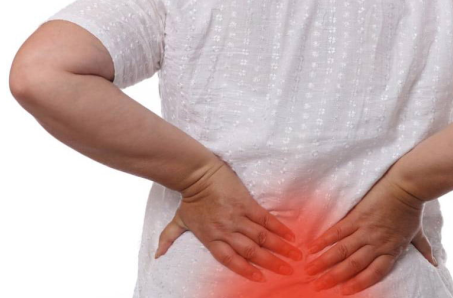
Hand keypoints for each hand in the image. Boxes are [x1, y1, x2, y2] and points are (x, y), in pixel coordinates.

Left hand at [154, 158, 303, 282]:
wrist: (196, 173)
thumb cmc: (188, 198)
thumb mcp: (178, 220)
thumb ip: (168, 238)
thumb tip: (157, 255)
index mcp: (211, 238)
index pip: (231, 259)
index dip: (246, 270)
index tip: (261, 279)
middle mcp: (226, 230)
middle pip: (251, 251)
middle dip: (271, 263)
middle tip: (287, 272)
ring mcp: (237, 216)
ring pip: (261, 236)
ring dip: (279, 247)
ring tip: (295, 256)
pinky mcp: (246, 202)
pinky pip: (265, 218)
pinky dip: (278, 227)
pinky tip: (290, 235)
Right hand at [303, 172, 437, 294]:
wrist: (407, 185)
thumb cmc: (412, 210)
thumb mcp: (418, 234)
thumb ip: (423, 249)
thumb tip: (435, 263)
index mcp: (391, 250)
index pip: (372, 274)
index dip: (357, 284)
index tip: (342, 292)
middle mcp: (376, 244)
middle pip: (352, 266)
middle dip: (333, 278)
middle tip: (317, 286)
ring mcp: (365, 230)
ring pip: (341, 251)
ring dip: (323, 262)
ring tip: (308, 270)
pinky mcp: (356, 216)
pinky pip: (337, 231)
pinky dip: (324, 240)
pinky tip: (312, 247)